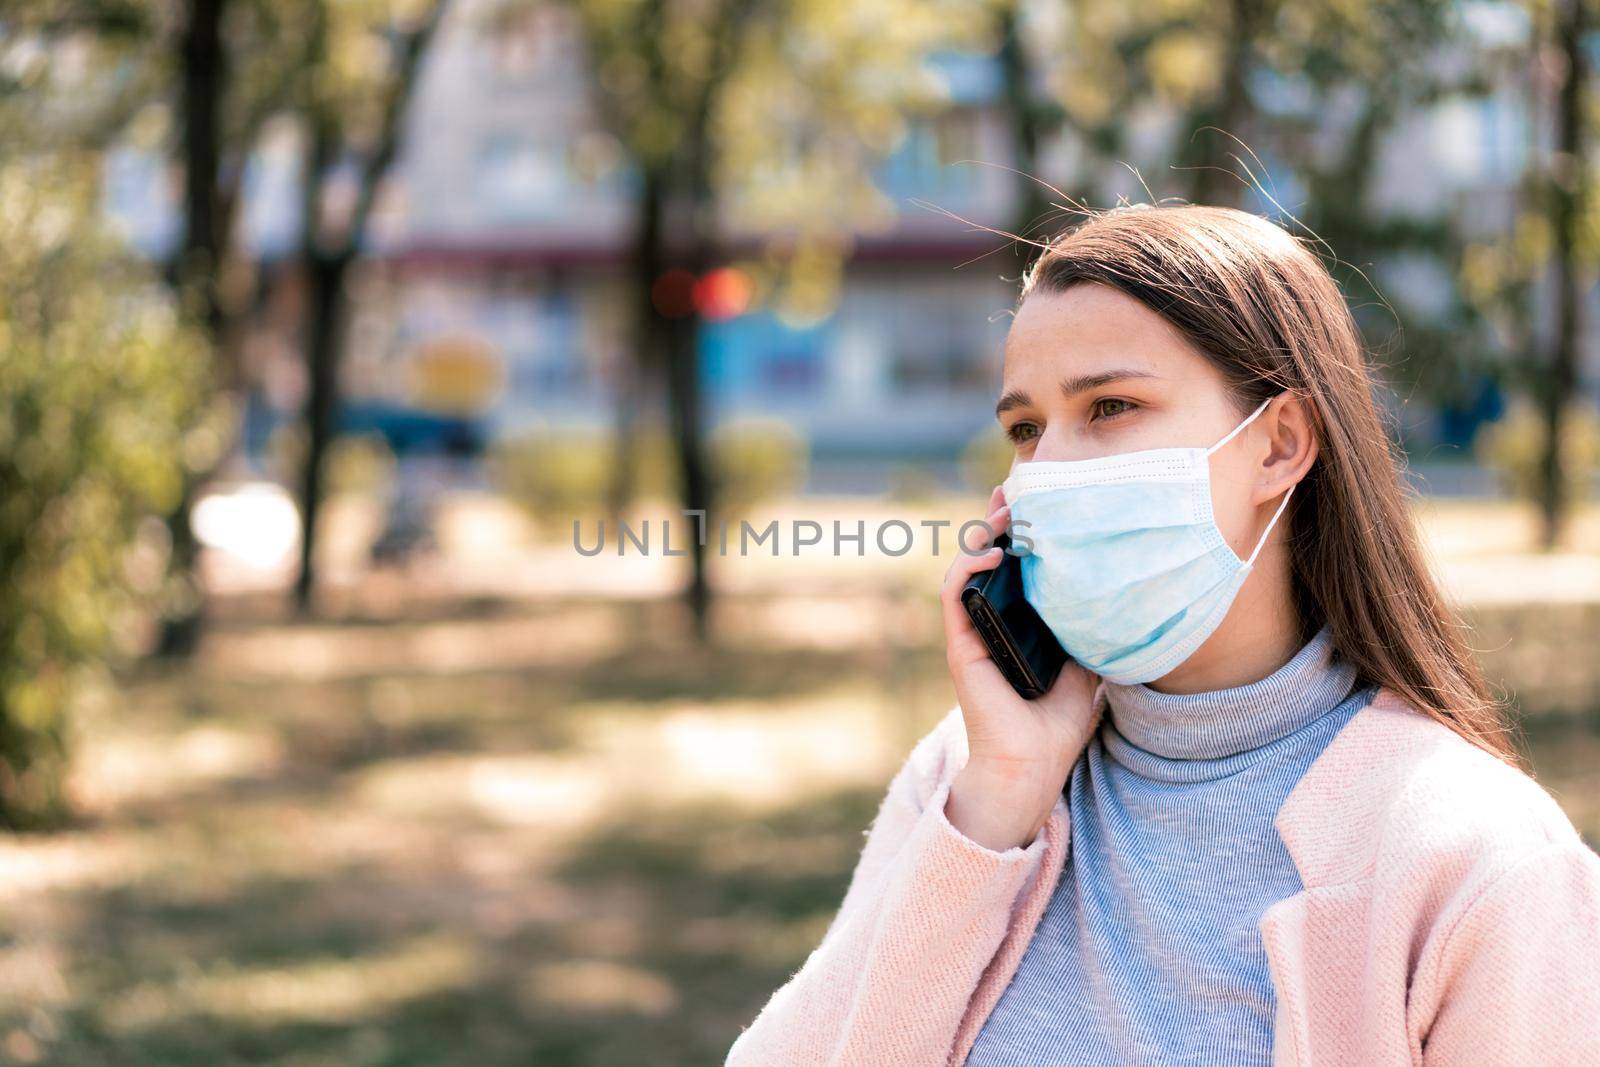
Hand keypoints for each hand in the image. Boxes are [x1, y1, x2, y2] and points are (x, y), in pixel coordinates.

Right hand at [939, 485, 1102, 850]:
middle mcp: (991, 622)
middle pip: (988, 559)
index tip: (1040, 503)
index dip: (1021, 533)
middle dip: (999, 521)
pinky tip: (994, 554)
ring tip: (1003, 513)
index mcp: (1018, 624)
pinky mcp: (960, 645)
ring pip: (968, 569)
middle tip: (1018, 492)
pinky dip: (969, 568)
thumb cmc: (1057, 722)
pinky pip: (956, 595)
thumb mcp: (1088, 664)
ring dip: (982, 536)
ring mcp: (972, 631)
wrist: (1032, 765)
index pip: (1015, 567)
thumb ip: (1091, 629)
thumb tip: (1121, 594)